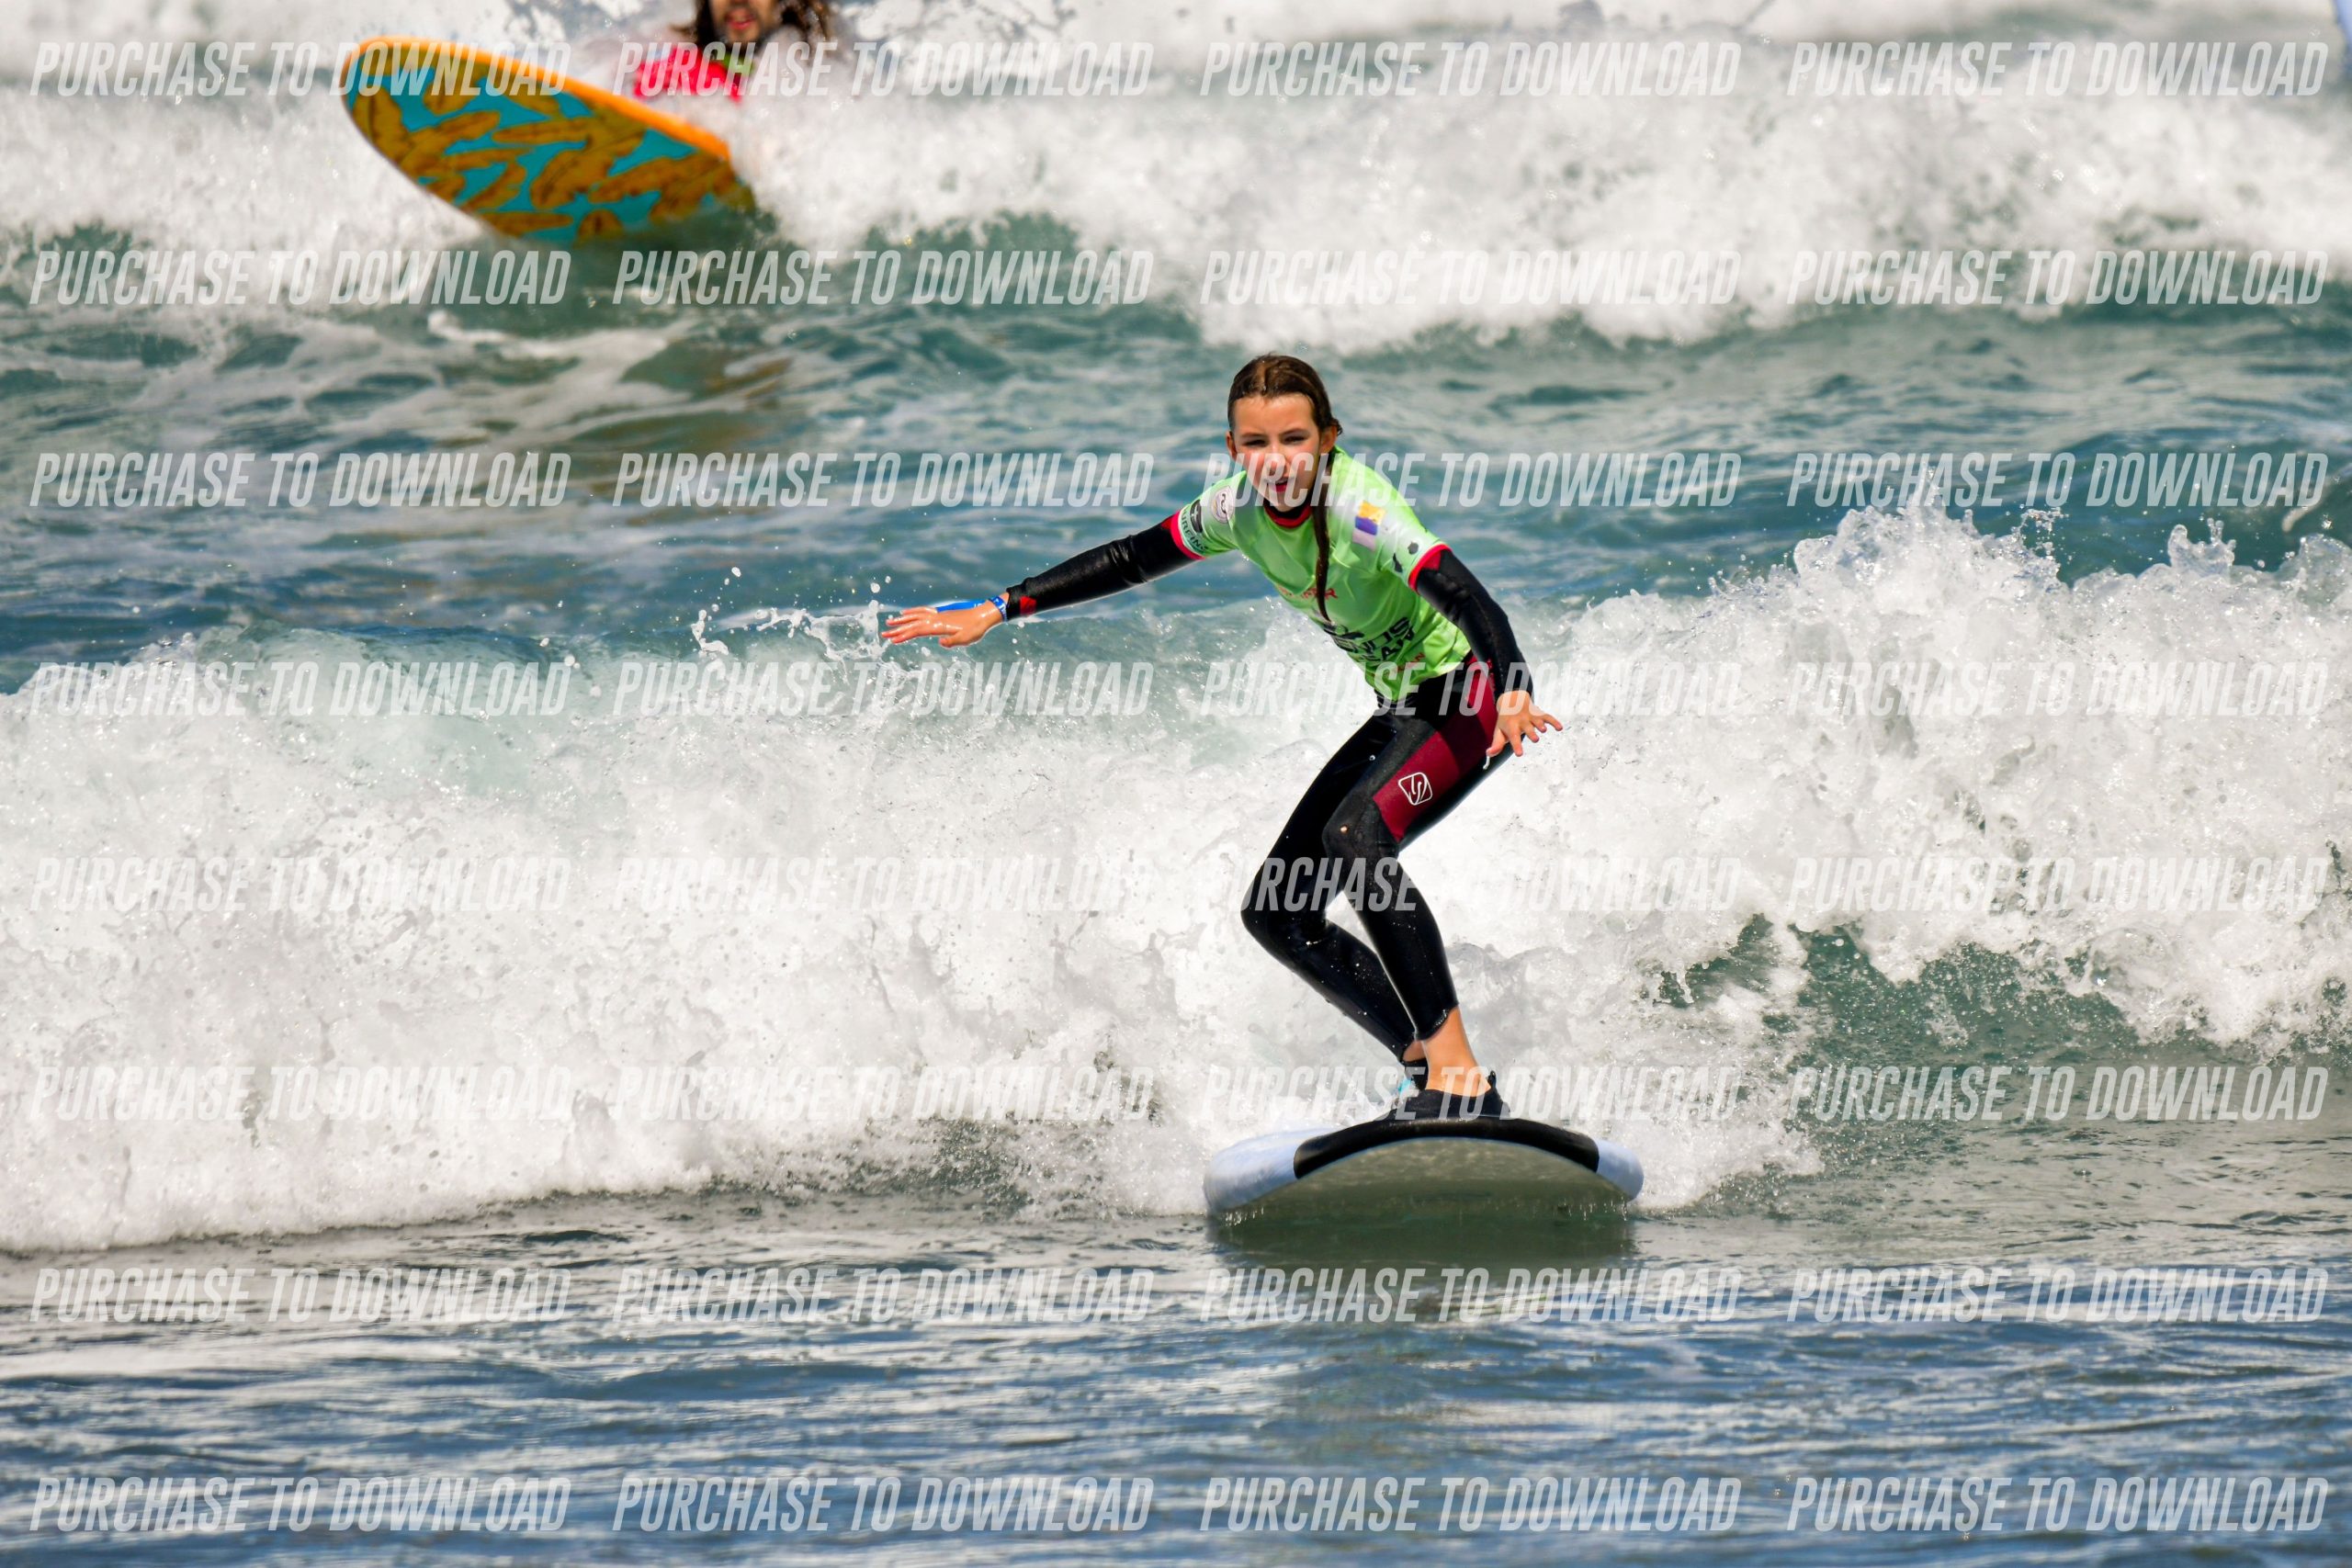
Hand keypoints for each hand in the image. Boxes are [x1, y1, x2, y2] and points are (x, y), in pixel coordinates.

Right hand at [883, 600, 1003, 648]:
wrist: (984, 616)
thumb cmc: (975, 629)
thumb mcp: (966, 639)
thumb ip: (952, 642)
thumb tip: (940, 643)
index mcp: (940, 626)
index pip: (918, 631)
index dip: (905, 635)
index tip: (893, 640)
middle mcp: (936, 619)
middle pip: (913, 624)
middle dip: (898, 629)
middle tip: (884, 633)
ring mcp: (938, 615)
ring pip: (916, 616)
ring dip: (902, 619)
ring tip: (889, 621)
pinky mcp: (941, 614)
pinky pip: (923, 611)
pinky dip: (913, 612)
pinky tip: (906, 613)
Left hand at [1489, 688, 1560, 758]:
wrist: (1511, 699)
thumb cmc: (1505, 721)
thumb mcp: (1499, 731)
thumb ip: (1496, 744)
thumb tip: (1489, 754)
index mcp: (1511, 726)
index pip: (1513, 737)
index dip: (1516, 745)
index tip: (1520, 754)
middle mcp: (1521, 721)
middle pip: (1527, 728)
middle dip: (1531, 733)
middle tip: (1535, 739)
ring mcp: (1530, 717)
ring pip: (1537, 720)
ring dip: (1540, 725)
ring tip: (1544, 730)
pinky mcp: (1538, 714)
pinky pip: (1547, 716)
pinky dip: (1554, 721)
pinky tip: (1559, 728)